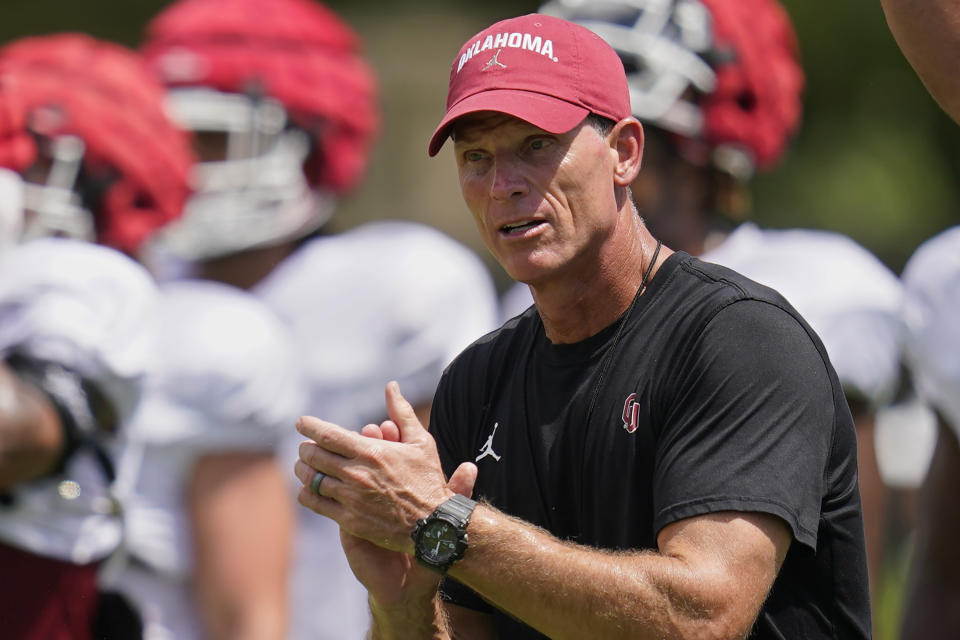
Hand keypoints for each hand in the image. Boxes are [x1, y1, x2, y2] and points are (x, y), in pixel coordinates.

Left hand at [294, 381, 476, 604]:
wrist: (435, 524)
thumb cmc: (428, 480)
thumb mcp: (421, 442)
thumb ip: (402, 413)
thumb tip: (391, 386)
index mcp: (371, 452)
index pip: (328, 435)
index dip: (310, 427)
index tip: (301, 422)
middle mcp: (357, 474)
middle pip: (314, 456)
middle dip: (305, 448)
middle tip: (305, 446)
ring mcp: (351, 498)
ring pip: (312, 480)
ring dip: (303, 470)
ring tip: (303, 466)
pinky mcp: (350, 520)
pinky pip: (316, 503)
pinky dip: (307, 494)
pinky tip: (309, 490)